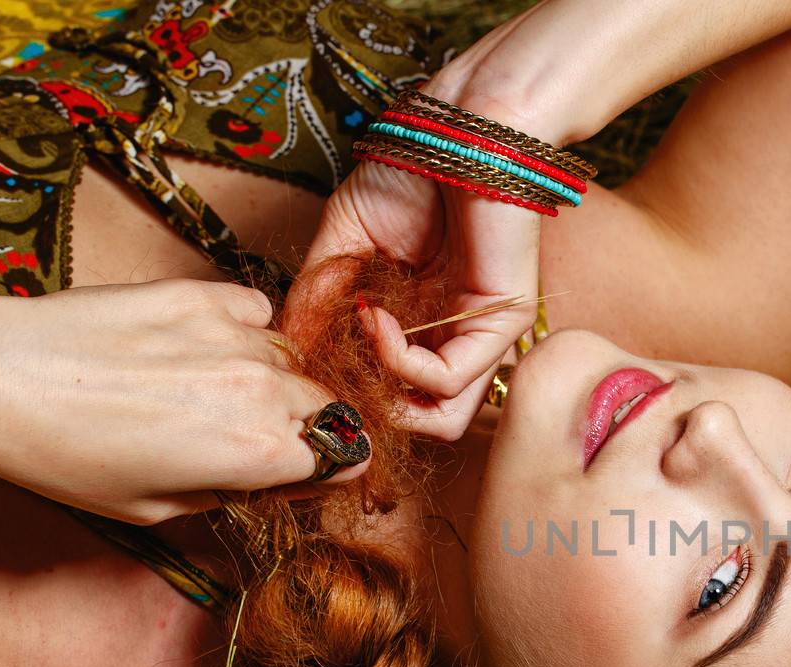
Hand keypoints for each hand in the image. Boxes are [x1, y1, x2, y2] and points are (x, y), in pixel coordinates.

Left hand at [0, 280, 364, 524]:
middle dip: (304, 426)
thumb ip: (230, 492)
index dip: (324, 470)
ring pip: (293, 359)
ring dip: (273, 378)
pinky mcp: (202, 294)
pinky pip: (258, 312)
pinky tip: (204, 345)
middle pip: (328, 407)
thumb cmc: (62, 454)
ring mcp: (234, 335)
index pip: (345, 457)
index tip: (297, 473)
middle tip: (251, 438)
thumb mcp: (154, 507)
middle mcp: (260, 390)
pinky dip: (245, 330)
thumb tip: (267, 479)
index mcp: (257, 453)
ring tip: (215, 391)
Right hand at [293, 84, 546, 441]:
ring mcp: (484, 334)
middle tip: (332, 370)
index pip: (396, 393)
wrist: (460, 124)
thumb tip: (287, 346)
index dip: (350, 392)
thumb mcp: (346, 241)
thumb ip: (319, 298)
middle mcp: (457, 336)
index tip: (307, 365)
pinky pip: (447, 381)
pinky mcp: (503, 321)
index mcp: (426, 321)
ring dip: (384, 391)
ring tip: (355, 336)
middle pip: (421, 419)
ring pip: (442, 418)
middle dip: (367, 408)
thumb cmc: (412, 168)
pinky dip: (399, 360)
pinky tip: (374, 316)